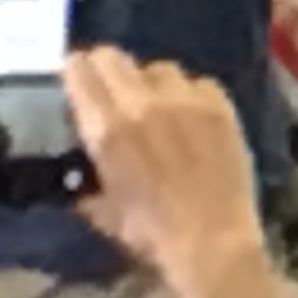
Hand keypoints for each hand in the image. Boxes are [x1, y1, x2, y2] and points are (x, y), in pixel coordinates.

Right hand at [67, 48, 270, 294]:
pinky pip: (199, 82)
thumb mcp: (100, 205)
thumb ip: (88, 173)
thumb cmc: (149, 231)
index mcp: (107, 128)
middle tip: (108, 83)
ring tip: (154, 102)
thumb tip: (82, 162)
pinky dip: (189, 92)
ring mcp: (187, 100)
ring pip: (159, 67)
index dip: (75, 70)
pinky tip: (190, 112)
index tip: (75, 74)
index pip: (80, 73)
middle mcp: (144, 103)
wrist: (210, 239)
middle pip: (115, 58)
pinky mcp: (222, 106)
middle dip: (105, 66)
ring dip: (150, 81)